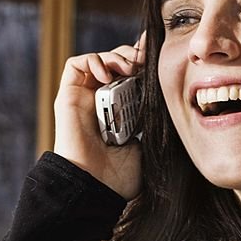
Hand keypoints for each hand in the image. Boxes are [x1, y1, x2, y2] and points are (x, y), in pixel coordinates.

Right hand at [53, 35, 145, 200]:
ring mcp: (85, 98)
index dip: (143, 61)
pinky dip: (93, 61)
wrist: (97, 185)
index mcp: (123, 110)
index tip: (158, 55)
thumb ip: (154, 119)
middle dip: (132, 56)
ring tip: (129, 69)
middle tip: (145, 64)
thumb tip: (171, 97)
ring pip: (99, 59)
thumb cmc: (121, 174)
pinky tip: (108, 74)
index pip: (132, 75)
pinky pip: (76, 64)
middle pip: (117, 62)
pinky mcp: (68, 96)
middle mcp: (103, 101)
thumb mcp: (148, 141)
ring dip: (115, 56)